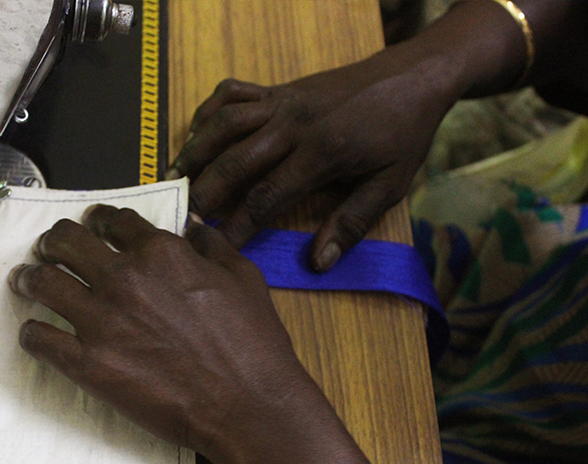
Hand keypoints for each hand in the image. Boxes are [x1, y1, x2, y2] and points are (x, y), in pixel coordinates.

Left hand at [8, 205, 322, 463]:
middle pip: (66, 241)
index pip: (114, 221)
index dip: (99, 219)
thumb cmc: (253, 346)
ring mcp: (101, 320)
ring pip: (42, 282)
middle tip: (48, 249)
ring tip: (24, 280)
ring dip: (28, 277)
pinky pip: (40, 339)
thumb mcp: (244, 278)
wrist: (247, 404)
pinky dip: (31, 334)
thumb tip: (194, 226)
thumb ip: (213, 246)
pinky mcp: (88, 363)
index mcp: (161, 253)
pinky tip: (33, 333)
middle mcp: (124, 278)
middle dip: (53, 241)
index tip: (93, 225)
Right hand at [170, 49, 455, 270]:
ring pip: (225, 124)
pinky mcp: (279, 87)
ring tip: (175, 179)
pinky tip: (198, 134)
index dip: (238, 225)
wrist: (412, 76)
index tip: (217, 248)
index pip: (267, 196)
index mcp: (321, 152)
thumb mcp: (388, 184)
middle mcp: (294, 123)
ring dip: (196, 152)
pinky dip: (210, 111)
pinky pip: (233, 93)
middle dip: (205, 193)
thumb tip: (320, 263)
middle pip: (235, 160)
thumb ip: (351, 223)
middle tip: (182, 220)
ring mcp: (282, 101)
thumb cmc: (403, 132)